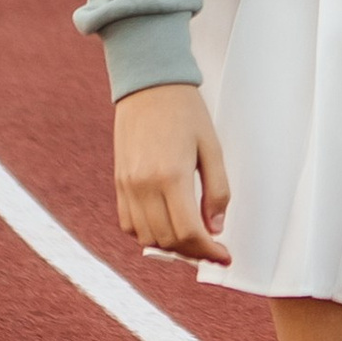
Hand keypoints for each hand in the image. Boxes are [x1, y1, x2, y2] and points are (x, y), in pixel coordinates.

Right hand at [113, 83, 233, 265]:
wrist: (149, 84)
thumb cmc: (185, 111)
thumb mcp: (212, 148)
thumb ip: (217, 191)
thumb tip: (215, 228)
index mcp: (171, 176)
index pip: (188, 233)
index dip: (208, 251)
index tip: (223, 256)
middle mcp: (144, 185)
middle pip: (167, 240)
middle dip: (192, 251)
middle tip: (212, 249)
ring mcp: (127, 185)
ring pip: (146, 237)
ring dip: (170, 245)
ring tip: (191, 239)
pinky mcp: (118, 181)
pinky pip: (128, 223)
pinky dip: (147, 233)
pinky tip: (165, 225)